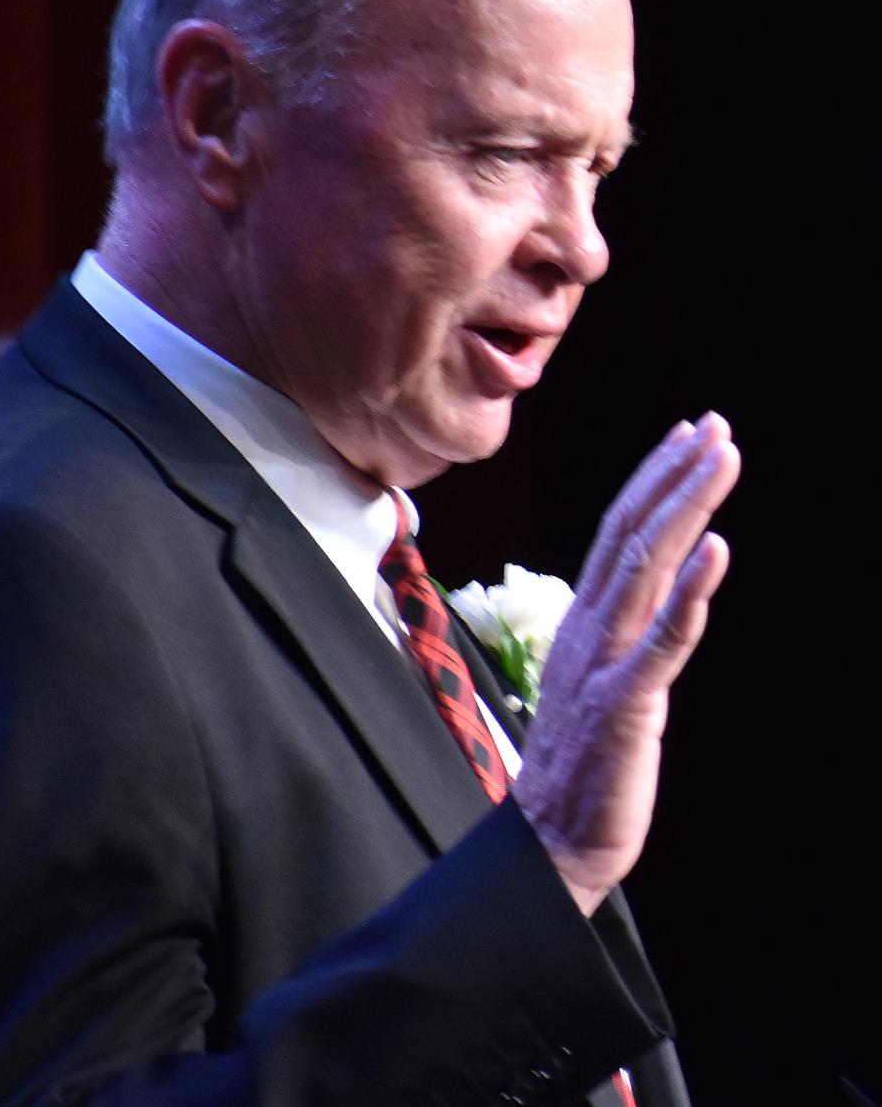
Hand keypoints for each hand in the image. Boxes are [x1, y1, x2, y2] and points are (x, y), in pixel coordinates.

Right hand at [512, 412, 739, 914]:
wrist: (549, 845)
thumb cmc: (580, 768)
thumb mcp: (601, 682)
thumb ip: (626, 635)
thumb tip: (662, 596)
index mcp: (585, 622)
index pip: (619, 533)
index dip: (653, 480)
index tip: (687, 436)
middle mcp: (590, 629)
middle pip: (631, 534)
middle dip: (673, 474)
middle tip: (713, 425)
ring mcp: (604, 664)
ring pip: (646, 568)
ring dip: (686, 507)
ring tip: (720, 457)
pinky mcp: (624, 707)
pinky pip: (660, 643)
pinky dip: (690, 593)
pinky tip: (718, 552)